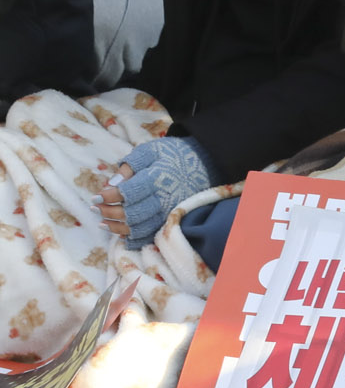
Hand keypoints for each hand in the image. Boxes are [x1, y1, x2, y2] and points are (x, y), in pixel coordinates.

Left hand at [100, 136, 219, 246]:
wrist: (206, 162)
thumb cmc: (174, 154)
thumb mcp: (152, 150)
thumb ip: (131, 164)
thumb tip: (111, 184)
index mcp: (158, 179)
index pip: (128, 193)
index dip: (108, 197)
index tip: (95, 196)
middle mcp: (164, 198)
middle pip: (131, 213)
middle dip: (109, 212)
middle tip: (95, 208)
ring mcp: (168, 212)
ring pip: (139, 228)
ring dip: (117, 227)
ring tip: (102, 222)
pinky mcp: (171, 220)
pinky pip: (150, 235)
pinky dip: (133, 238)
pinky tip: (121, 233)